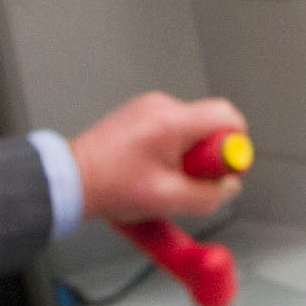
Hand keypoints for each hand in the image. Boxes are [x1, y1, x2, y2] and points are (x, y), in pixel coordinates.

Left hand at [71, 92, 247, 230]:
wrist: (70, 180)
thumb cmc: (108, 186)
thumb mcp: (167, 200)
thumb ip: (208, 195)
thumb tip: (229, 188)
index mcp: (171, 121)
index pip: (227, 116)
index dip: (235, 146)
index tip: (224, 169)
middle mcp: (161, 106)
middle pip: (210, 125)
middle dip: (208, 157)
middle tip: (188, 180)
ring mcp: (149, 107)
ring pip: (191, 130)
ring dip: (187, 155)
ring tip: (162, 178)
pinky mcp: (140, 114)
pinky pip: (172, 130)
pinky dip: (170, 151)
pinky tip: (150, 170)